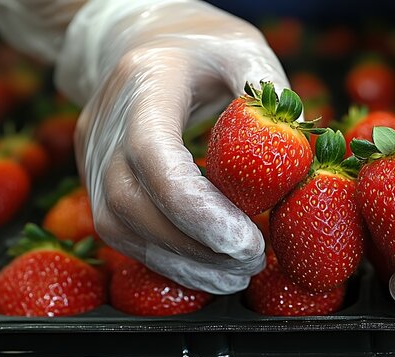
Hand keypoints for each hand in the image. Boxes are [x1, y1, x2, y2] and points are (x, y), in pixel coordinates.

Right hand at [64, 0, 289, 292]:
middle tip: (250, 264)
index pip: (153, 155)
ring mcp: (92, 152)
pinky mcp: (95, 177)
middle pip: (130, 202)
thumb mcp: (245, 53)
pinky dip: (164, 257)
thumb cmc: (205, 50)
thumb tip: (302, 152)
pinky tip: (205, 268)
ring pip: (118, 226)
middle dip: (193, 246)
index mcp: (144, 83)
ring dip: (179, 262)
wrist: (149, 42)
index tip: (245, 241)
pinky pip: (121, 230)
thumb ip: (271, 96)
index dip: (197, 209)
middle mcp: (105, 122)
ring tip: (234, 276)